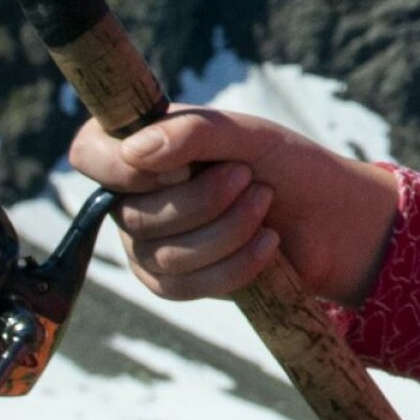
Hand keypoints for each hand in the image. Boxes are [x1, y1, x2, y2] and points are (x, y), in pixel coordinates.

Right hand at [68, 106, 402, 305]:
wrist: (330, 218)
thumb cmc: (285, 165)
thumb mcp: (247, 134)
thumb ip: (194, 133)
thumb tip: (134, 151)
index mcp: (142, 146)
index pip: (89, 153)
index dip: (122, 167)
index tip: (181, 167)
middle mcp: (132, 195)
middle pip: (133, 214)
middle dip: (205, 199)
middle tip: (249, 177)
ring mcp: (147, 243)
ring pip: (164, 254)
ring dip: (228, 229)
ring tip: (265, 202)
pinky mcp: (172, 283)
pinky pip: (185, 286)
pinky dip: (236, 264)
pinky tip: (268, 243)